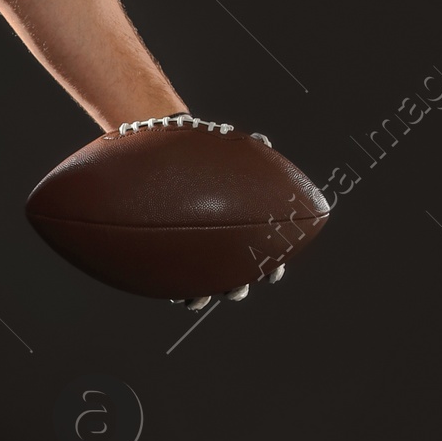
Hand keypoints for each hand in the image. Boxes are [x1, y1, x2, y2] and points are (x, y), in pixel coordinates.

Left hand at [115, 118, 288, 312]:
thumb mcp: (227, 150)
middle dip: (238, 286)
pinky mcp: (174, 255)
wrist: (168, 160)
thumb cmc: (205, 157)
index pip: (265, 252)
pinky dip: (180, 290)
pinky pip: (178, 280)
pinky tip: (176, 294)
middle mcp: (223, 243)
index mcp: (244, 227)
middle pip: (237, 274)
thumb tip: (264, 141)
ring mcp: (199, 252)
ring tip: (200, 299)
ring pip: (208, 283)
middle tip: (236, 289)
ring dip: (208, 294)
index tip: (273, 272)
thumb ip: (249, 149)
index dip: (273, 265)